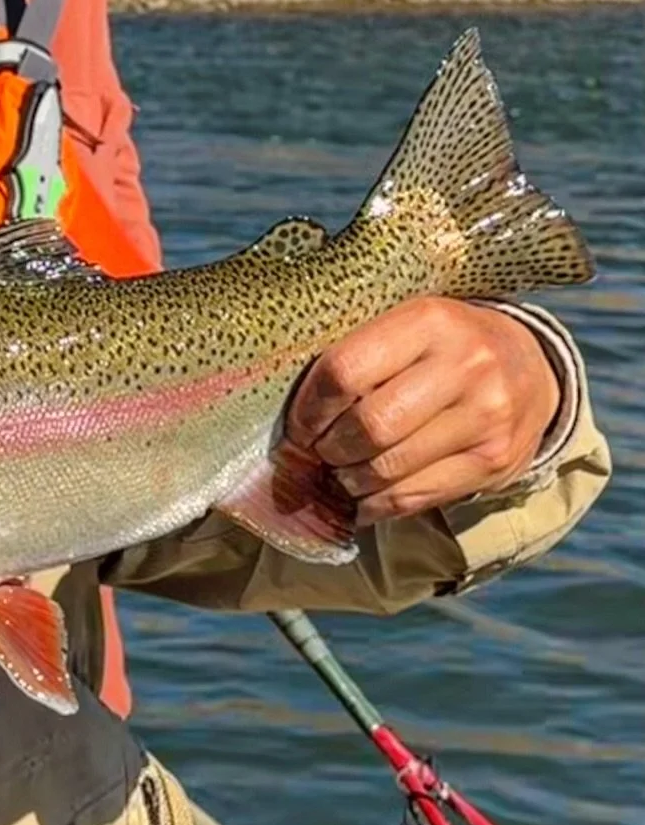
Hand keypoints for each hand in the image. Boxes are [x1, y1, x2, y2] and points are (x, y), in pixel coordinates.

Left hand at [286, 297, 560, 525]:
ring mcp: (485, 416)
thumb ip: (360, 355)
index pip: (345, 372)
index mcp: (430, 320)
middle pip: (367, 427)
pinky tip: (365, 496)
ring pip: (388, 469)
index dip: (309, 409)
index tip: (300, 425)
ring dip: (349, 480)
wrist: (531, 367)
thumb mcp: (410, 326)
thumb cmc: (445, 346)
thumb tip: (293, 417)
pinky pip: (415, 497)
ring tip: (342, 472)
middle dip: (329, 449)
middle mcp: (465, 365)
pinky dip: (377, 505)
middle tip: (320, 452)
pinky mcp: (495, 461)